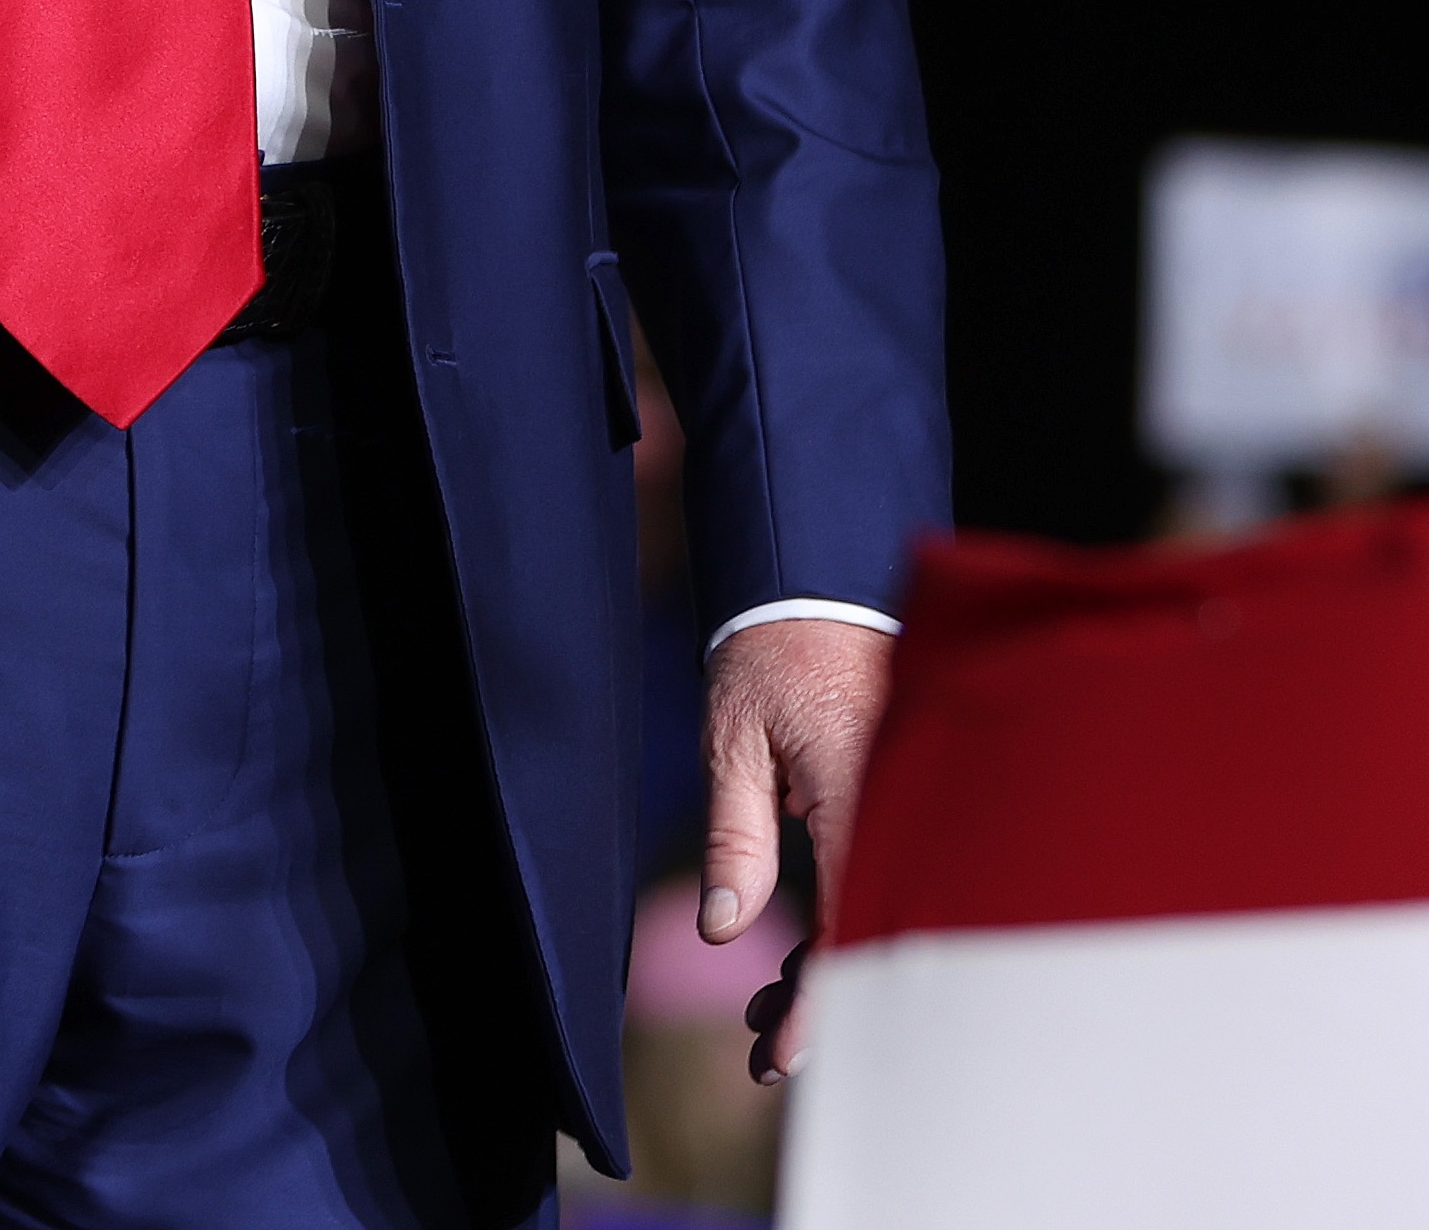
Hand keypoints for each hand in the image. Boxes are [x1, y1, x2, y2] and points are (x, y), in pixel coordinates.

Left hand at [699, 616, 894, 1080]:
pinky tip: (801, 961)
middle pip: (876, 938)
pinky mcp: (909, 805)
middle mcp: (903, 809)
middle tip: (765, 1055)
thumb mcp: (732, 741)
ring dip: (832, 974)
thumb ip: (732, 835)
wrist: (819, 579)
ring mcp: (913, 808)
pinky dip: (849, 928)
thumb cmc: (770, 652)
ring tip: (765, 1014)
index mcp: (862, 793)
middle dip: (824, 1007)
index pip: (851, 926)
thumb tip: (721, 927)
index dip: (821, 1004)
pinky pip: (886, 883)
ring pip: (883, 918)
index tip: (783, 1056)